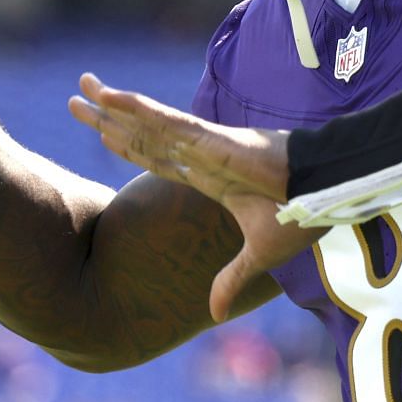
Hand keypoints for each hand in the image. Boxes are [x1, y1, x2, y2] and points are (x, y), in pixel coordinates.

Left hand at [68, 74, 313, 322]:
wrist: (326, 195)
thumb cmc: (301, 214)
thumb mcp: (258, 255)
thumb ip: (230, 279)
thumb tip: (212, 314)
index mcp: (209, 175)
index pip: (157, 157)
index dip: (127, 145)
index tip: (101, 132)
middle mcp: (198, 154)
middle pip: (142, 134)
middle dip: (107, 118)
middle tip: (76, 100)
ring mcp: (201, 143)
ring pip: (146, 121)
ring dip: (111, 105)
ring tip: (82, 86)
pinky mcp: (208, 138)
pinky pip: (164, 120)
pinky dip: (135, 108)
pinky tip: (109, 96)